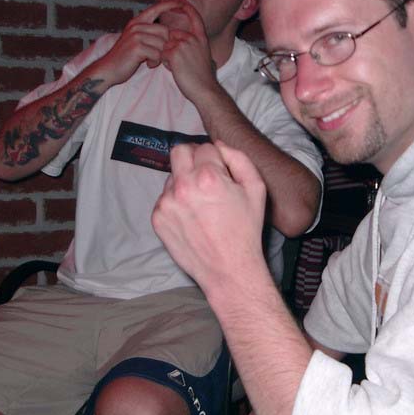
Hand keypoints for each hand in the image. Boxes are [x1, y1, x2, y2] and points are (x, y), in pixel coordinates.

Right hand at [91, 0, 182, 84]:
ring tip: (151, 61)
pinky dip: (155, 61)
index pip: (156, 8)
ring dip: (160, 56)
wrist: (108, 69)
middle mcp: (137, 26)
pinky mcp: (136, 47)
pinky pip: (157, 54)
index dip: (170, 4)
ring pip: (162, 43)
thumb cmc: (125, 57)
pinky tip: (148, 64)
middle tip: (158, 56)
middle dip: (166, 45)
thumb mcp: (136, 40)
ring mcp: (136, 35)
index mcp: (137, 22)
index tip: (182, 3)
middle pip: (165, 31)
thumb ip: (148, 33)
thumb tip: (167, 32)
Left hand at [152, 141, 266, 289]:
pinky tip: (192, 217)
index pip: (205, 147)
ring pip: (171, 176)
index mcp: (208, 176)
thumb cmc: (245, 230)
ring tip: (201, 204)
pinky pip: (164, 198)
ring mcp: (166, 203)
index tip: (222, 172)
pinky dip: (176, 201)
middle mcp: (182, 186)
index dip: (216, 158)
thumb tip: (219, 145)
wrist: (228, 269)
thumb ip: (239, 158)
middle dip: (193, 157)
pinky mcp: (158, 218)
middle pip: (179, 151)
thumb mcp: (256, 189)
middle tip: (205, 175)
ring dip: (184, 182)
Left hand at [159, 1, 218, 102]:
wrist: (205, 89)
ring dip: (167, 57)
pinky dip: (165, 63)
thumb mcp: (207, 58)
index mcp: (201, 38)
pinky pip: (162, 54)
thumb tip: (206, 56)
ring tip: (179, 68)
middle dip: (170, 47)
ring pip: (165, 45)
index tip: (180, 2)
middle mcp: (192, 38)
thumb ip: (199, 50)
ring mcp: (183, 44)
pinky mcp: (174, 52)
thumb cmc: (205, 78)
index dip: (186, 8)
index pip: (194, 17)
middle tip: (181, 63)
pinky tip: (176, 70)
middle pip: (172, 35)